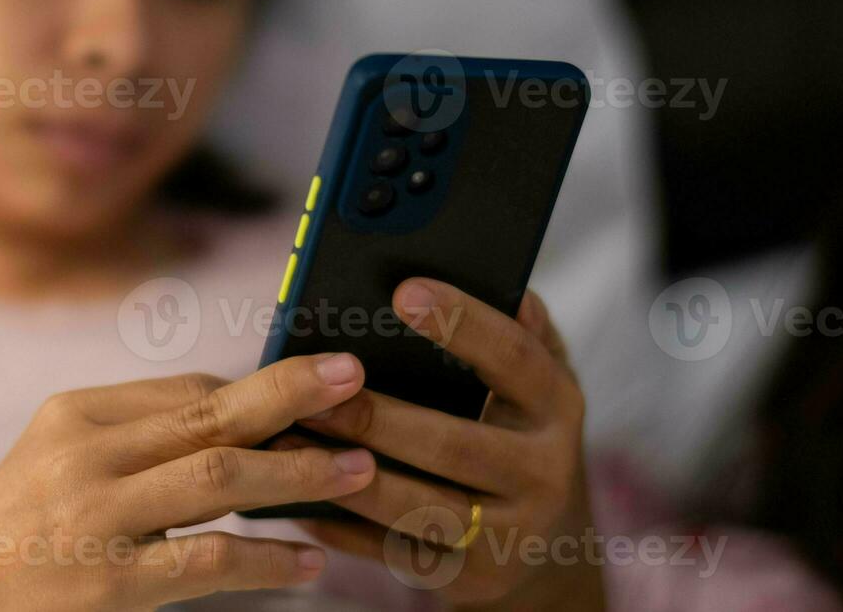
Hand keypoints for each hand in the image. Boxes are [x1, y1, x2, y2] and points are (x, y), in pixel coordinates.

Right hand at [0, 354, 377, 610]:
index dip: (262, 387)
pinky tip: (307, 562)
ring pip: (218, 477)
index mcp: (75, 413)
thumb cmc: (17, 529)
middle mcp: (83, 454)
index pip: (188, 387)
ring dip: (296, 472)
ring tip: (355, 468)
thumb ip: (138, 434)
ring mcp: (94, 518)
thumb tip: (242, 410)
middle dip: (291, 394)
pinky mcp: (107, 584)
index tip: (319, 384)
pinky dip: (266, 559)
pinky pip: (206, 561)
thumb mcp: (61, 459)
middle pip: (210, 413)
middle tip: (355, 381)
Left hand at [291, 281, 604, 610]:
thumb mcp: (534, 380)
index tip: (403, 291)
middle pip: (452, 445)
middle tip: (314, 388)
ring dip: (343, 474)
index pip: (512, 358)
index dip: (460, 323)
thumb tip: (482, 264)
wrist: (547, 548)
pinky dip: (342, 526)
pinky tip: (296, 500)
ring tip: (286, 441)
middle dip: (376, 417)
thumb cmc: (518, 433)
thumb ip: (514, 327)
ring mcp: (508, 533)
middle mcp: (542, 472)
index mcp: (556, 407)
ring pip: (415, 506)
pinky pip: (393, 552)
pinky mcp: (470, 578)